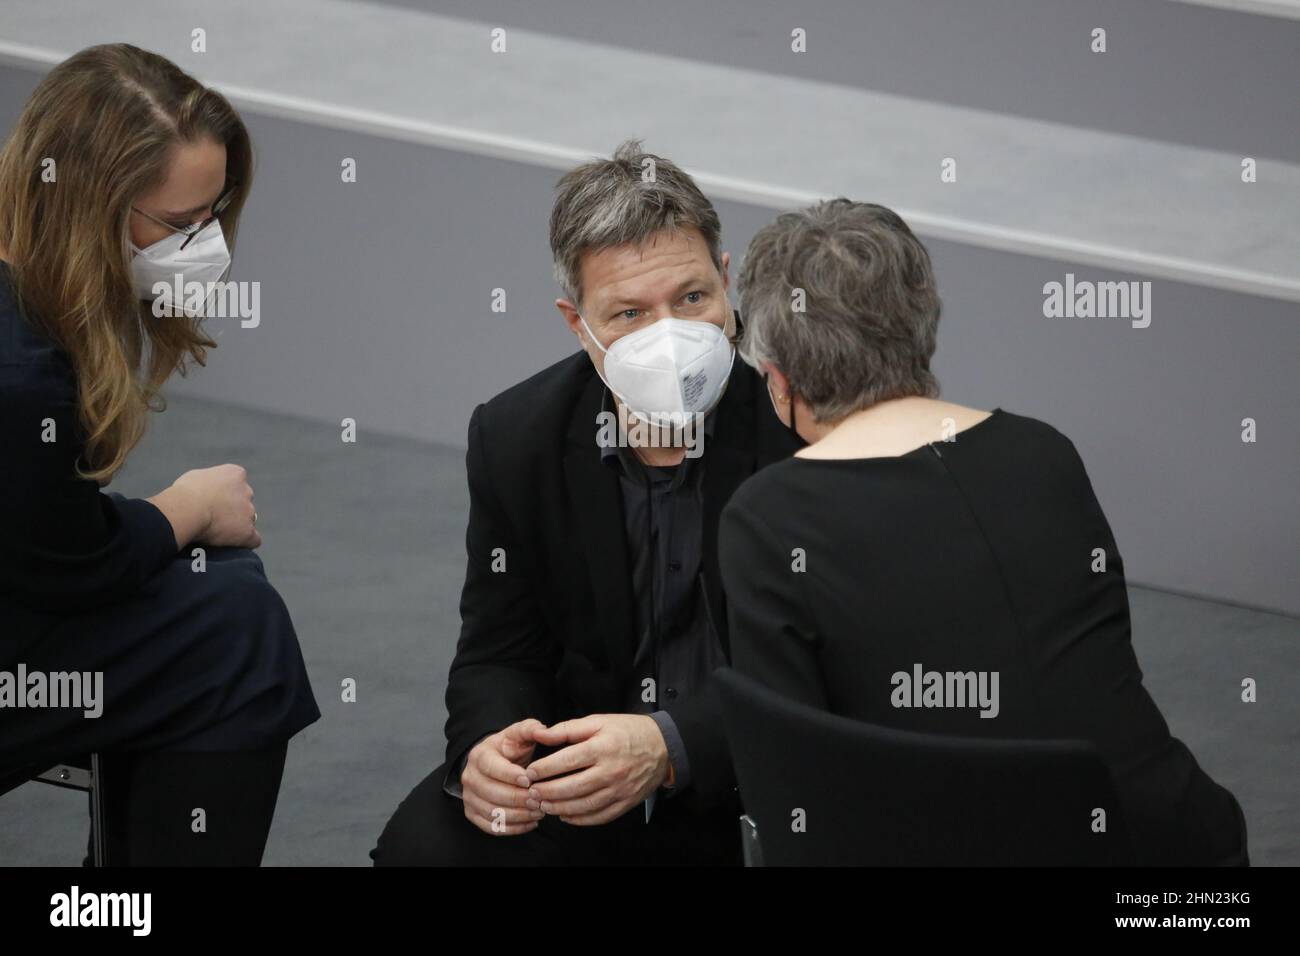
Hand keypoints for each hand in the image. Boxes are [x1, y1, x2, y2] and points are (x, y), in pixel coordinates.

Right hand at [173, 464, 260, 548]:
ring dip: (236, 526)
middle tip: (214, 518)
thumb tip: (206, 489)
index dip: (226, 494)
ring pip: (248, 520)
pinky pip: (253, 539)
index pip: (238, 484)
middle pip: (244, 502)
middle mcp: (247, 491)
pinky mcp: (248, 531)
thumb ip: (209, 482)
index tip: (214, 502)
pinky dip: (244, 542)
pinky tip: (232, 545)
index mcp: (236, 474)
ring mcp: (249, 512)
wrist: (188, 509)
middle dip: (233, 510)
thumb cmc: (185, 493)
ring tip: (216, 532)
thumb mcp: (196, 477)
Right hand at [461, 718, 548, 835]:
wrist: (495, 760)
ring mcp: (469, 797)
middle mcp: (470, 776)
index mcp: (479, 755)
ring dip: (518, 815)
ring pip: (492, 812)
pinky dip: (512, 828)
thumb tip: (543, 731)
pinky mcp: (473, 813)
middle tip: (540, 800)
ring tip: (539, 811)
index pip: (492, 768)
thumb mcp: (519, 733)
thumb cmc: (510, 748)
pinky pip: (491, 827)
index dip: (511, 776)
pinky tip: (531, 823)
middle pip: (492, 793)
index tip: (530, 780)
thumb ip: (531, 729)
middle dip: (518, 798)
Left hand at [524, 714, 668, 825]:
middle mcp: (611, 770)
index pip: (566, 761)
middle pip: (572, 787)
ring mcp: (619, 790)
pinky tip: (565, 815)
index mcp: (602, 747)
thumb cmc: (628, 731)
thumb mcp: (599, 721)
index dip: (544, 769)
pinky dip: (580, 819)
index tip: (529, 773)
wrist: (663, 746)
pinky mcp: (626, 803)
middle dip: (547, 792)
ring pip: (584, 805)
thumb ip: (568, 729)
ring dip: (559, 808)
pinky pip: (599, 816)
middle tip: (531, 793)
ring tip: (543, 805)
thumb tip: (542, 734)